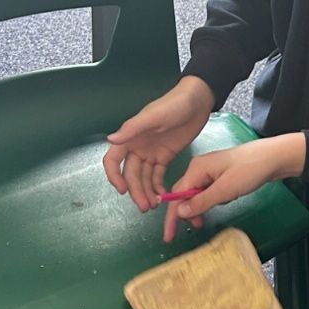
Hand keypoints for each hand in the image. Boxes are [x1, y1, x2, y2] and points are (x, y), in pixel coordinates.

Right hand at [103, 77, 213, 211]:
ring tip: (153, 206)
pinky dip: (158, 186)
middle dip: (136, 191)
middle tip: (145, 206)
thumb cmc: (174, 104)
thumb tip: (111, 140)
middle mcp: (138, 147)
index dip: (115, 176)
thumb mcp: (154, 116)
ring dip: (146, 192)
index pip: (114, 160)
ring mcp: (151, 153)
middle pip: (131, 174)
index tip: (123, 190)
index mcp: (130, 137)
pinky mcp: (165, 156)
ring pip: (144, 178)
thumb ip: (132, 129)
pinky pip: (158, 175)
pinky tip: (162, 196)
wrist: (197, 101)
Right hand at [162, 133, 306, 242]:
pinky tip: (217, 206)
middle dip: (182, 214)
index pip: (177, 195)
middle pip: (183, 194)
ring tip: (201, 223)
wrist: (274, 158)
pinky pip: (208, 192)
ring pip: (196, 195)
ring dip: (197, 209)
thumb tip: (180, 212)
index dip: (172, 216)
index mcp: (196, 168)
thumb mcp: (225, 189)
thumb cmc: (250, 170)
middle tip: (180, 234)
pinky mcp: (220, 176)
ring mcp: (210, 172)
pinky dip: (209, 202)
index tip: (169, 235)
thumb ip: (202, 201)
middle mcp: (199, 168)